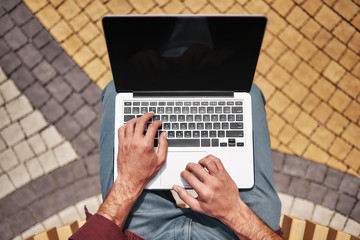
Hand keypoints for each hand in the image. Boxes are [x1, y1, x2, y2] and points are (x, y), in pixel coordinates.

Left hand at [98, 112, 167, 228]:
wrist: (130, 180)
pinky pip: (121, 130)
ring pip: (129, 124)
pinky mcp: (120, 144)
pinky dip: (125, 125)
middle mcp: (135, 141)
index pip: (152, 127)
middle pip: (140, 121)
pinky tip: (129, 126)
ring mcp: (126, 142)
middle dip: (147, 116)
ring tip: (140, 119)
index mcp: (146, 145)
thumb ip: (163, 146)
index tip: (159, 123)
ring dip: (136, 119)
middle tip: (150, 115)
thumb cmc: (144, 172)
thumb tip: (163, 135)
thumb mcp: (160, 160)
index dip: (157, 123)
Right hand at [173, 155, 241, 221]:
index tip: (184, 174)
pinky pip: (218, 161)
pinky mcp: (225, 174)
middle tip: (189, 168)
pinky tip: (208, 162)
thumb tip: (176, 188)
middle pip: (196, 167)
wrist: (232, 209)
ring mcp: (219, 177)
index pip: (189, 177)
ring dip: (200, 161)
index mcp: (204, 192)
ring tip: (198, 165)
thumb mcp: (197, 207)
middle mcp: (212, 183)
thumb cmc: (216, 209)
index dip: (184, 173)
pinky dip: (211, 158)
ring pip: (208, 161)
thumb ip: (185, 196)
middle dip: (189, 166)